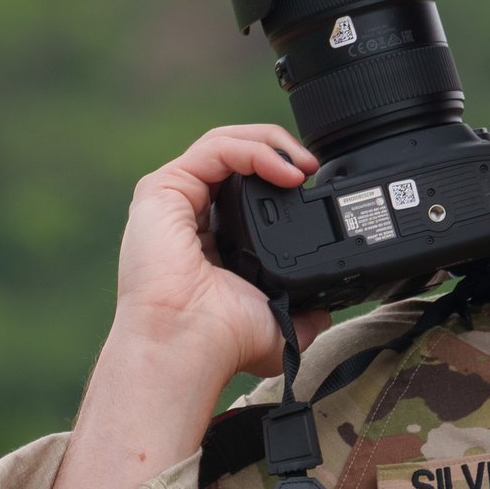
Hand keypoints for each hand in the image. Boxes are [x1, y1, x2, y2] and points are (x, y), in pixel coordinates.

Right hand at [114, 120, 315, 391]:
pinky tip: (283, 171)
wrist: (190, 345)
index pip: (246, 184)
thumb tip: (325, 310)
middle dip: (281, 151)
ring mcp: (174, 198)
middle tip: (313, 168)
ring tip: (304, 165)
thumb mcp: (278, 324)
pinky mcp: (163, 188)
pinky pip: (215, 149)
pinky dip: (254, 150)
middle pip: (237, 155)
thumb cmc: (222, 341)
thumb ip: (303, 312)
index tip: (316, 187)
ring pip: (225, 143)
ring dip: (271, 143)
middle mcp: (190, 212)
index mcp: (212, 237)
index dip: (282, 175)